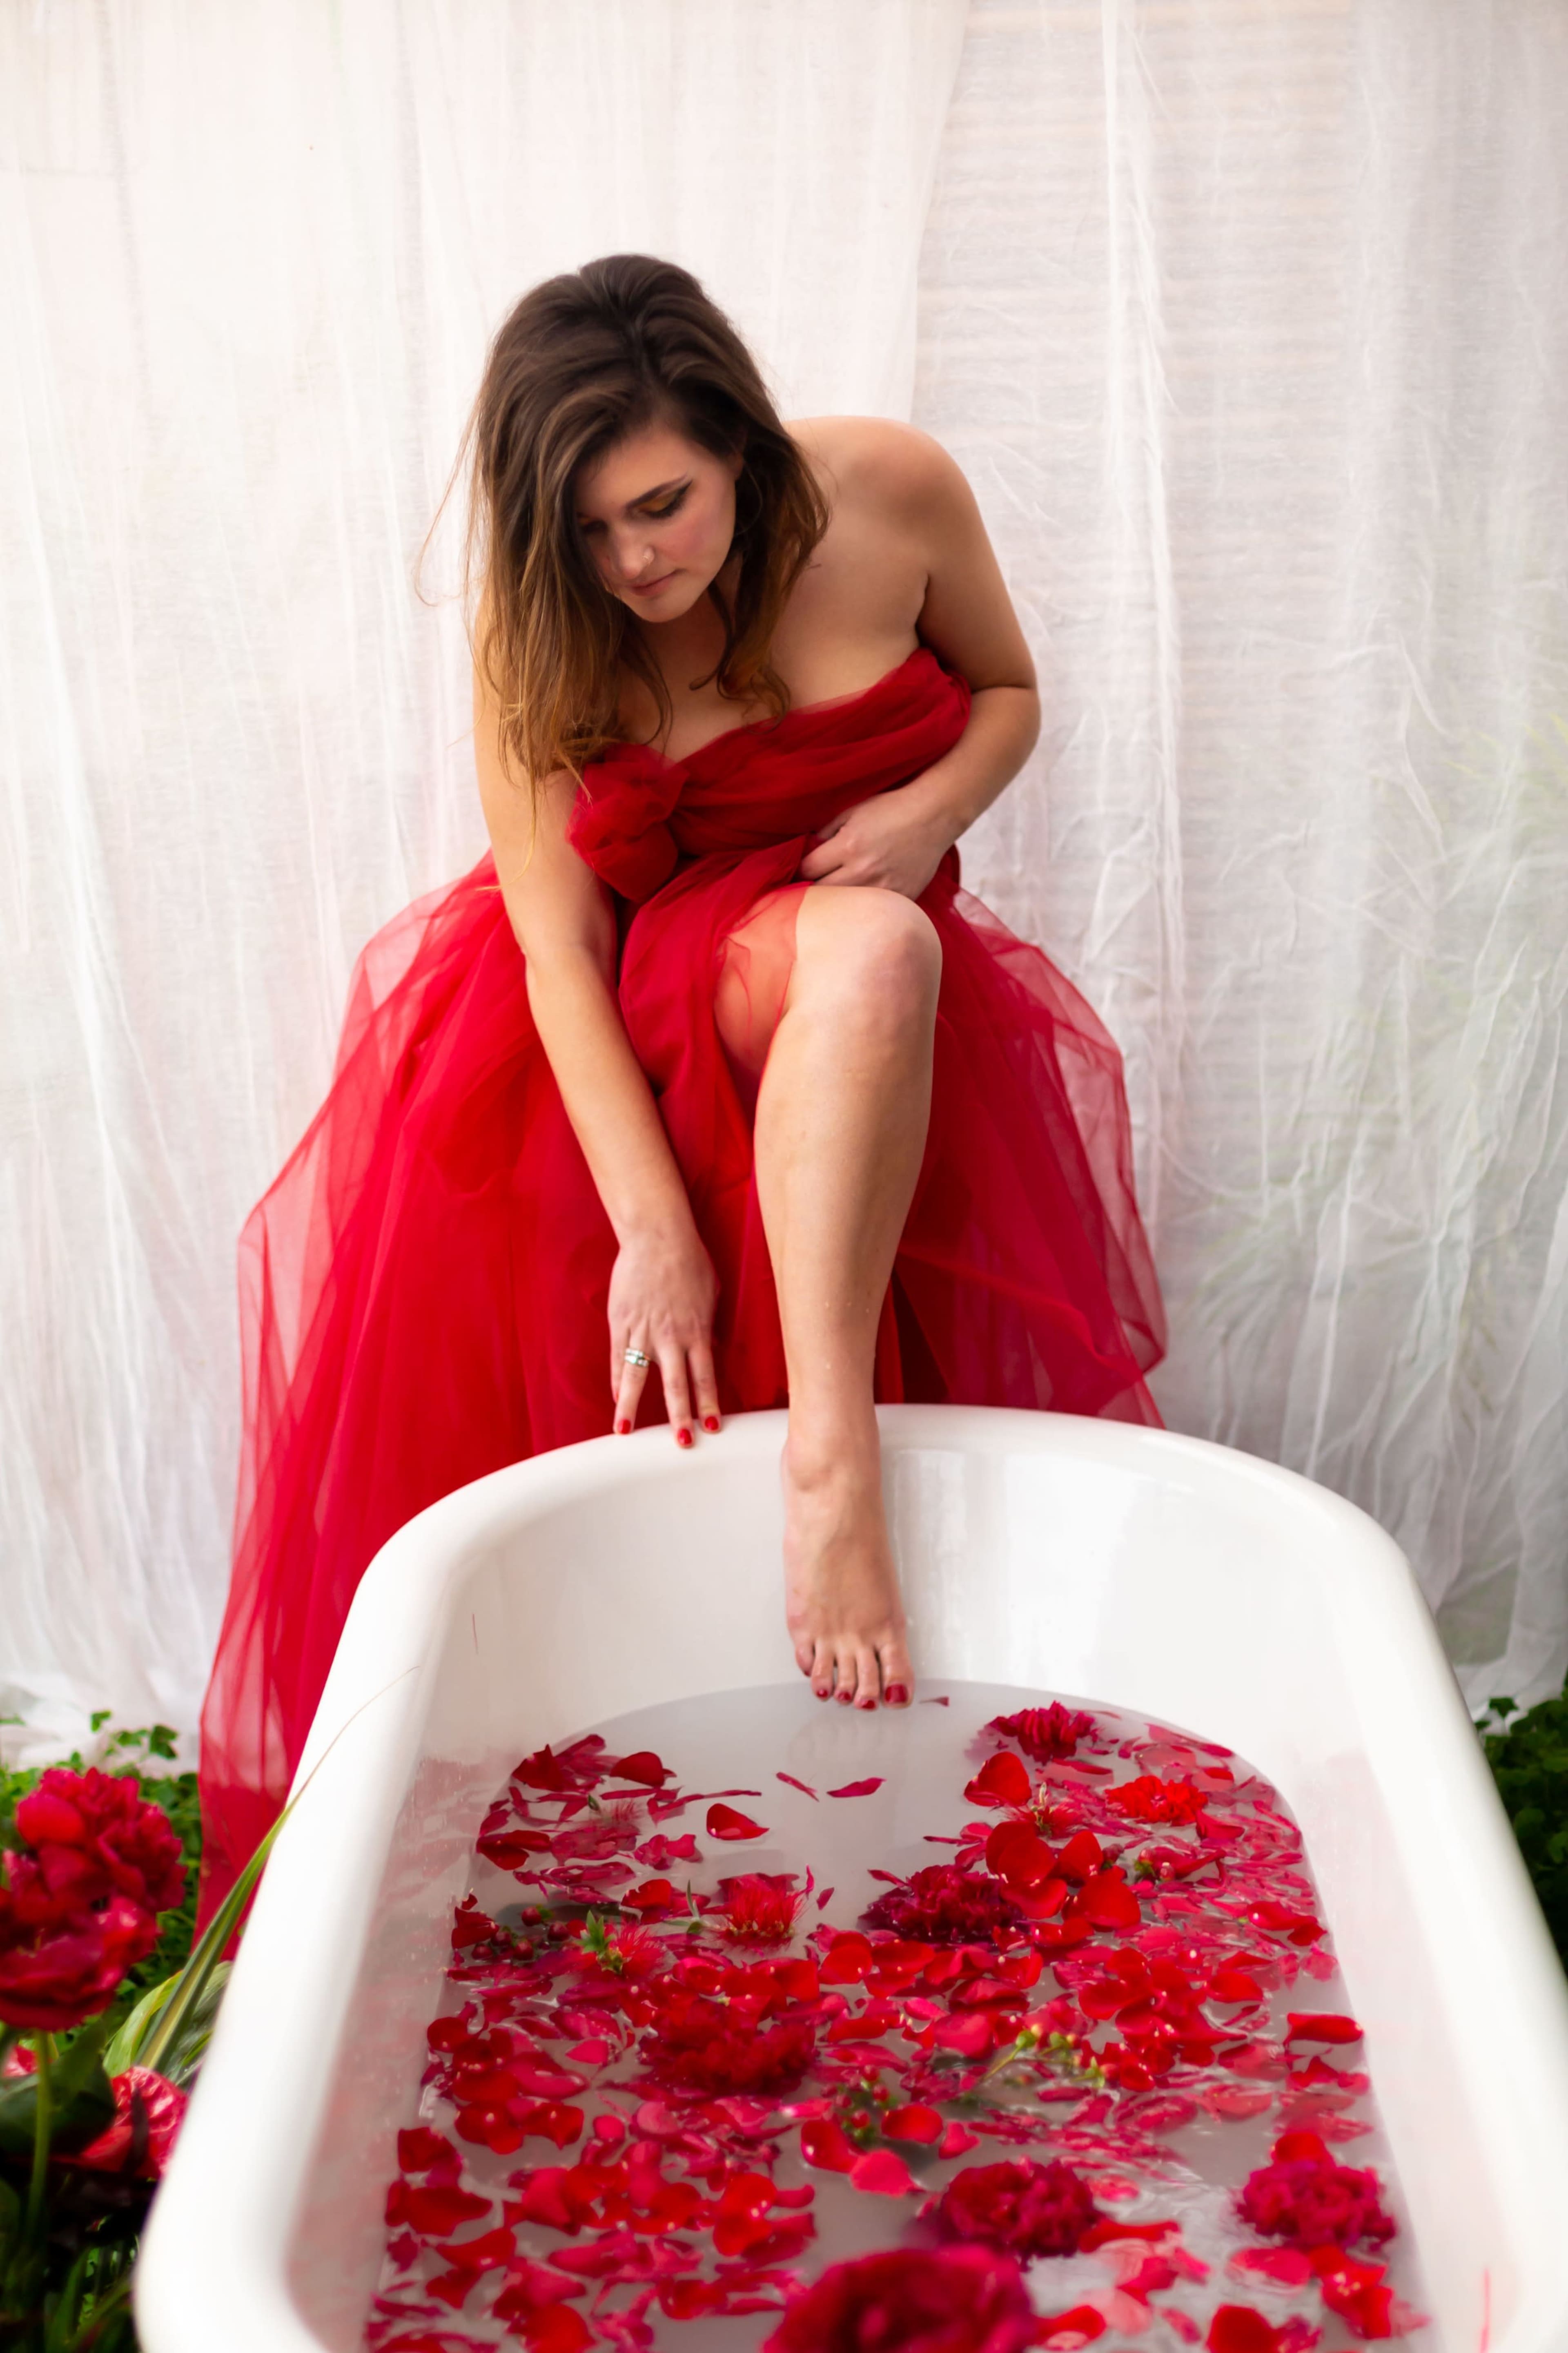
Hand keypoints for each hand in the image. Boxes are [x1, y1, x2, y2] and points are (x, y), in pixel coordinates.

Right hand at [608, 1221, 719, 1444]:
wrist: (657, 1236)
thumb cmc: (690, 1260)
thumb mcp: (711, 1294)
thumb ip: (707, 1325)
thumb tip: (708, 1348)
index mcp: (697, 1331)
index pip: (705, 1377)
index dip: (709, 1404)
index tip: (712, 1427)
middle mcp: (670, 1337)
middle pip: (675, 1386)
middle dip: (679, 1417)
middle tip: (681, 1442)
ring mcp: (643, 1331)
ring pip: (637, 1377)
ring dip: (632, 1408)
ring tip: (626, 1433)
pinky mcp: (621, 1322)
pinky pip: (618, 1357)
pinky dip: (617, 1380)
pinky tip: (616, 1398)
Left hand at [795, 783, 952, 898]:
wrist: (933, 815)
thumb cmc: (890, 809)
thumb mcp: (851, 810)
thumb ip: (824, 831)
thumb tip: (804, 851)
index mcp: (848, 846)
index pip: (807, 869)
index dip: (799, 869)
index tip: (802, 869)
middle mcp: (864, 870)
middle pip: (821, 893)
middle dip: (813, 888)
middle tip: (814, 883)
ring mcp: (884, 887)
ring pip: (845, 907)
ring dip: (837, 900)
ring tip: (836, 892)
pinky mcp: (901, 897)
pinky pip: (873, 910)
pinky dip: (864, 906)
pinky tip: (863, 897)